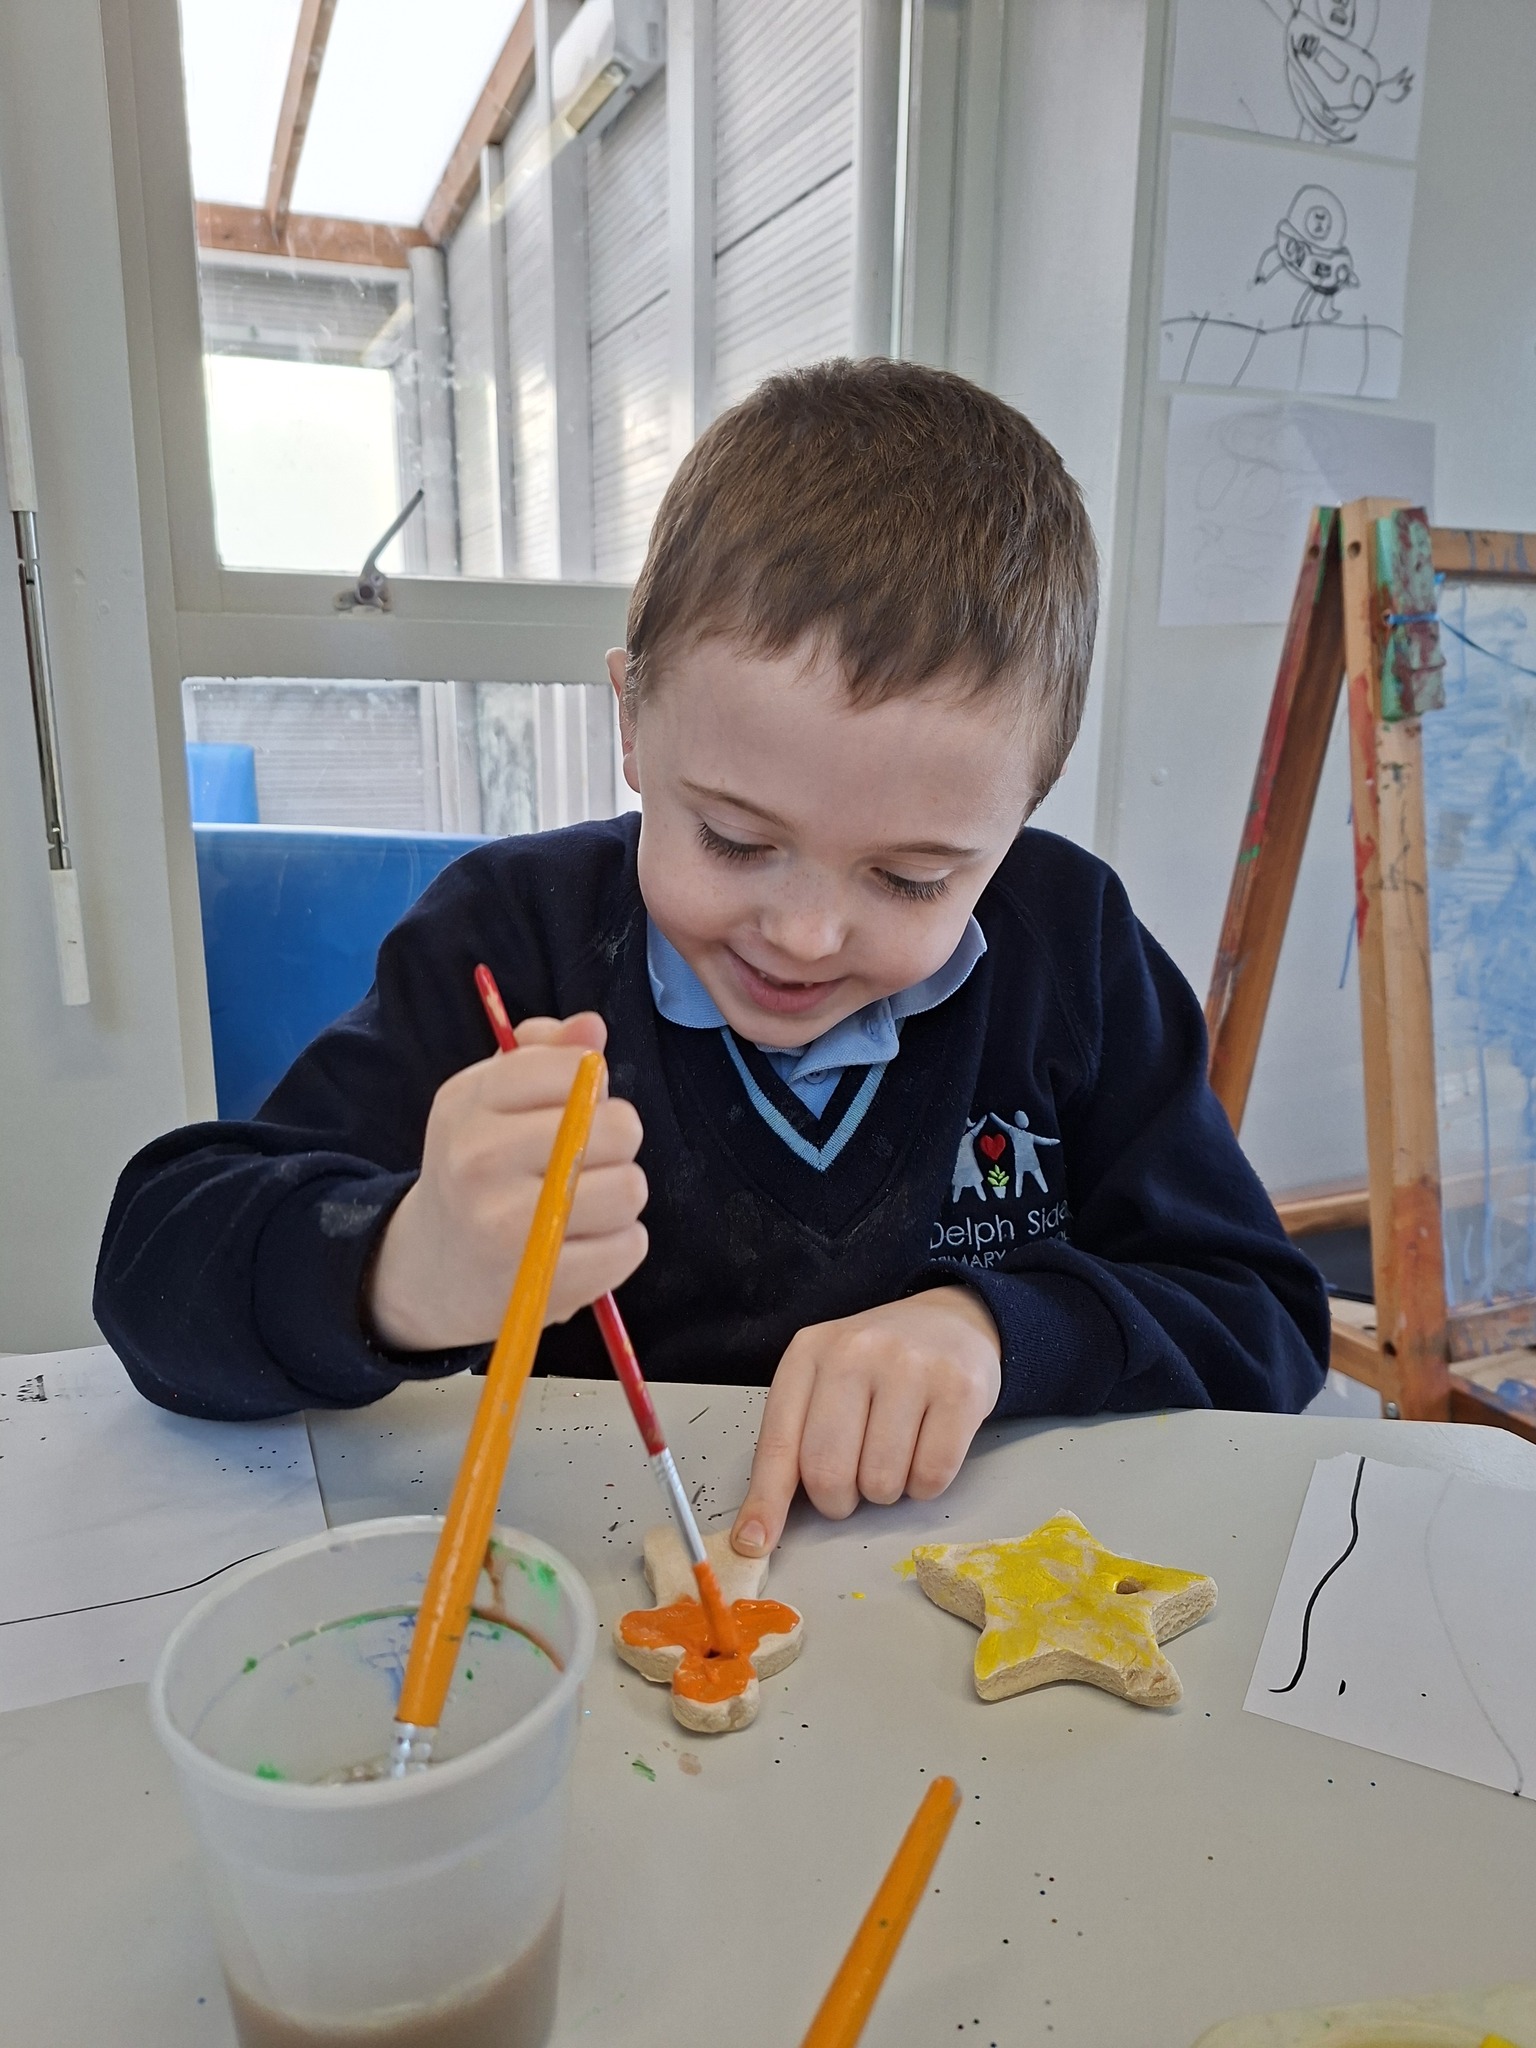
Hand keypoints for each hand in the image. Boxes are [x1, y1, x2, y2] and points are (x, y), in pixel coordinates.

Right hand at [366, 1013, 647, 1350]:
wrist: (430, 1270)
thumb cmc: (478, 1171)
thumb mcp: (491, 1101)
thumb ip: (544, 1054)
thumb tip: (593, 1027)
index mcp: (468, 1101)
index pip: (574, 1068)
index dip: (593, 1086)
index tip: (573, 1109)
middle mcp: (479, 1158)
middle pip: (618, 1128)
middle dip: (617, 1143)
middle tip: (586, 1161)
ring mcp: (506, 1225)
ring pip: (630, 1188)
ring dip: (621, 1196)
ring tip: (583, 1204)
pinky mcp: (539, 1280)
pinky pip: (629, 1246)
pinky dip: (621, 1245)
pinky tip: (584, 1243)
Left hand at [730, 1287, 1001, 1555]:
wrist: (952, 1321)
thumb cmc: (880, 1364)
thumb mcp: (824, 1383)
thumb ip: (794, 1444)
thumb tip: (757, 1530)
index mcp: (808, 1353)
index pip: (779, 1443)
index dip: (767, 1502)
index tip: (754, 1543)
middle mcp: (854, 1352)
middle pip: (828, 1472)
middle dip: (839, 1500)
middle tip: (854, 1481)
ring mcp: (910, 1367)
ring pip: (881, 1481)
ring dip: (887, 1490)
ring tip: (895, 1452)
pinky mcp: (959, 1389)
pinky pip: (932, 1476)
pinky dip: (926, 1484)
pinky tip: (927, 1448)